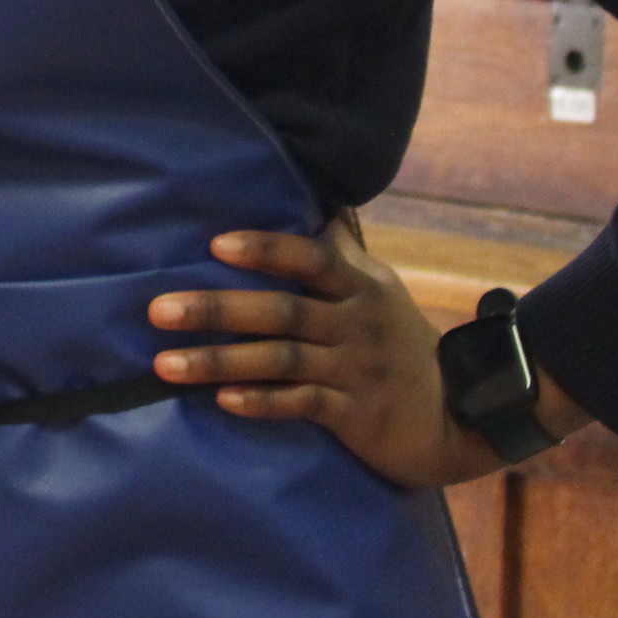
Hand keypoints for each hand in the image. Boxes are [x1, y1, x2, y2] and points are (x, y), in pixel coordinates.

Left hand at [147, 213, 591, 488]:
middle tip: (157, 310)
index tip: (215, 245)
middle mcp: (357, 324)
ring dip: (219, 361)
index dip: (265, 248)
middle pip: (280, 311)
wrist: (460, 416)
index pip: (310, 257)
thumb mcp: (379, 289)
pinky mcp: (358, 416)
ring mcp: (357, 370)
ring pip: (280, 360)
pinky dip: (262, 402)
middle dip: (215, 309)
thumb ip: (340, 252)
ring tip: (165, 364)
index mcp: (359, 287)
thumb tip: (316, 201)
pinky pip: (303, 406)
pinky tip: (223, 400)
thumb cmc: (400, 342)